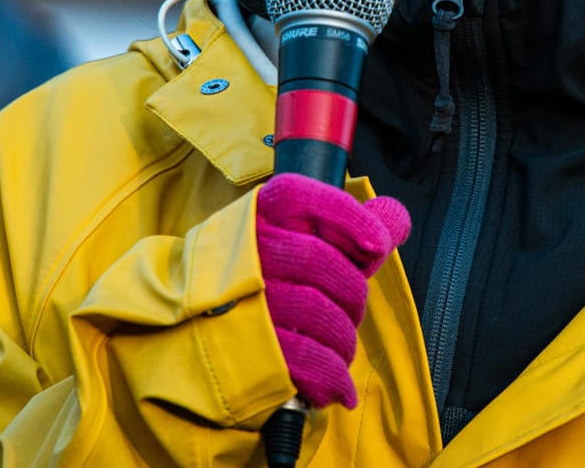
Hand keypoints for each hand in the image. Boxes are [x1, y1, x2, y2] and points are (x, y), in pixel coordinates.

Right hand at [254, 174, 410, 409]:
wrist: (189, 332)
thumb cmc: (258, 278)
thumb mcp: (295, 239)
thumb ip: (349, 226)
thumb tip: (395, 217)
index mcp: (262, 214)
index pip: (306, 199)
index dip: (351, 219)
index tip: (378, 244)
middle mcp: (249, 250)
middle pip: (322, 262)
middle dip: (352, 293)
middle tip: (350, 309)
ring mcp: (246, 299)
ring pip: (318, 312)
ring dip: (343, 337)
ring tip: (339, 348)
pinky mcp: (247, 347)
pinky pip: (306, 358)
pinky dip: (331, 374)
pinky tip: (337, 385)